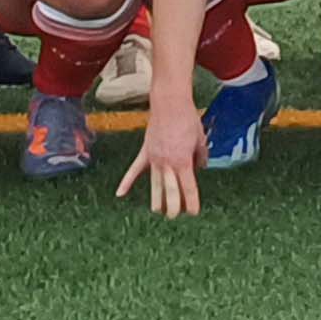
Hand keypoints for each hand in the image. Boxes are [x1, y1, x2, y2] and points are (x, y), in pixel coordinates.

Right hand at [115, 100, 201, 217]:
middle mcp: (168, 163)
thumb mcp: (200, 139)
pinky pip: (135, 170)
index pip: (188, 187)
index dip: (191, 202)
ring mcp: (154, 159)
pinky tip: (119, 194)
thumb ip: (200, 156)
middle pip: (170, 191)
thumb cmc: (188, 119)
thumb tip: (200, 167)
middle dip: (173, 206)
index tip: (193, 212)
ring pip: (154, 185)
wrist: (170, 103)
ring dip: (156, 200)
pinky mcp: (145, 152)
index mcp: (183, 161)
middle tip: (175, 216)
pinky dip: (127, 182)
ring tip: (158, 212)